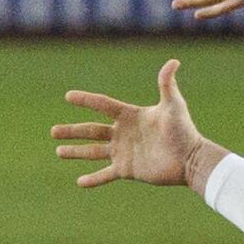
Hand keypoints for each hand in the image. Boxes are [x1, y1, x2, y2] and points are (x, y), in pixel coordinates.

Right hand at [53, 59, 219, 190]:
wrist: (190, 159)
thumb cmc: (184, 131)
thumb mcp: (174, 106)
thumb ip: (167, 84)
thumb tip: (173, 61)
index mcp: (130, 116)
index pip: (103, 105)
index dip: (86, 100)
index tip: (68, 97)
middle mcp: (123, 133)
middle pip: (92, 131)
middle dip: (72, 131)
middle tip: (52, 131)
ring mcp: (124, 152)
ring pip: (93, 152)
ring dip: (75, 152)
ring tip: (58, 151)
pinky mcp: (127, 170)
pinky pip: (106, 174)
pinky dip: (93, 179)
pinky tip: (80, 182)